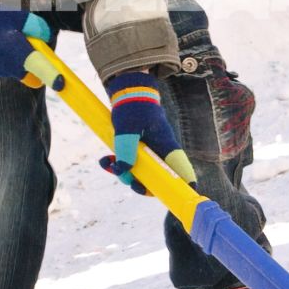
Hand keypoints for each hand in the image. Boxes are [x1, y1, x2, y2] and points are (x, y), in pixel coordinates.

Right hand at [0, 1, 60, 87]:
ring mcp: (4, 71)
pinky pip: (17, 67)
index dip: (51, 76)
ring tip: (15, 40)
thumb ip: (38, 27)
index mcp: (16, 51)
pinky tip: (8, 45)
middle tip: (32, 43)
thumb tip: (47, 38)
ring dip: (27, 59)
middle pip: (36, 73)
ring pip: (26, 70)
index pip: (37, 66)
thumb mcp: (20, 16)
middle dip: (40, 63)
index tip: (60, 83)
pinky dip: (18, 59)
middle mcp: (10, 66)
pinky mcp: (0, 72)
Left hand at [98, 70, 196, 191]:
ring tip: (106, 162)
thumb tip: (124, 171)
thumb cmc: (133, 106)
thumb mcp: (127, 128)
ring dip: (122, 172)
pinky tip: (104, 160)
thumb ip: (126, 150)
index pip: (183, 171)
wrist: (127, 90)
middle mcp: (161, 152)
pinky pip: (130, 163)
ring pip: (140, 172)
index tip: (177, 197)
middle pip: (157, 179)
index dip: (183, 187)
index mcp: (167, 147)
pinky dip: (117, 163)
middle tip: (126, 179)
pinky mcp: (138, 148)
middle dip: (138, 183)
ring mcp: (150, 151)